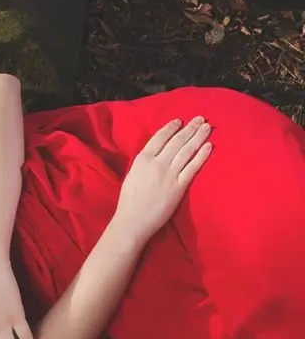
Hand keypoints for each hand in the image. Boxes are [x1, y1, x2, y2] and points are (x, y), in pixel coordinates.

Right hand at [114, 116, 211, 241]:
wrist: (133, 220)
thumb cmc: (129, 200)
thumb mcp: (132, 175)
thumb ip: (144, 163)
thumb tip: (156, 154)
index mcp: (142, 159)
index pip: (159, 138)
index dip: (171, 127)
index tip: (180, 121)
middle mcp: (157, 163)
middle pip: (176, 141)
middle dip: (189, 128)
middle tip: (199, 118)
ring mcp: (169, 174)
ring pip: (187, 150)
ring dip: (198, 137)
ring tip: (206, 127)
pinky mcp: (179, 186)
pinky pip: (193, 167)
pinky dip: (202, 155)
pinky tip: (209, 146)